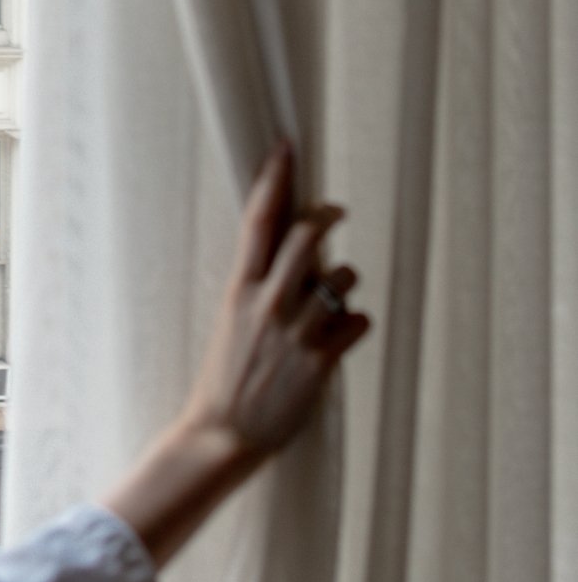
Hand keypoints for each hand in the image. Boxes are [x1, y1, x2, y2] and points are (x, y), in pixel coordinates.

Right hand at [183, 140, 369, 463]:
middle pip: (307, 236)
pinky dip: (355, 325)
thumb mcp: (232, 320)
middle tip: (336, 211)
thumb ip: (260, 285)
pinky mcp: (320, 363)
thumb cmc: (227, 377)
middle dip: (327, 216)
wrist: (222, 435)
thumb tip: (296, 254)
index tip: (287, 147)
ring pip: (342, 277)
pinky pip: (357, 322)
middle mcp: (266, 305)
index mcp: (239, 290)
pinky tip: (340, 338)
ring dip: (344, 283)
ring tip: (332, 304)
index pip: (258, 221)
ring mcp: (294, 333)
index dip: (274, 179)